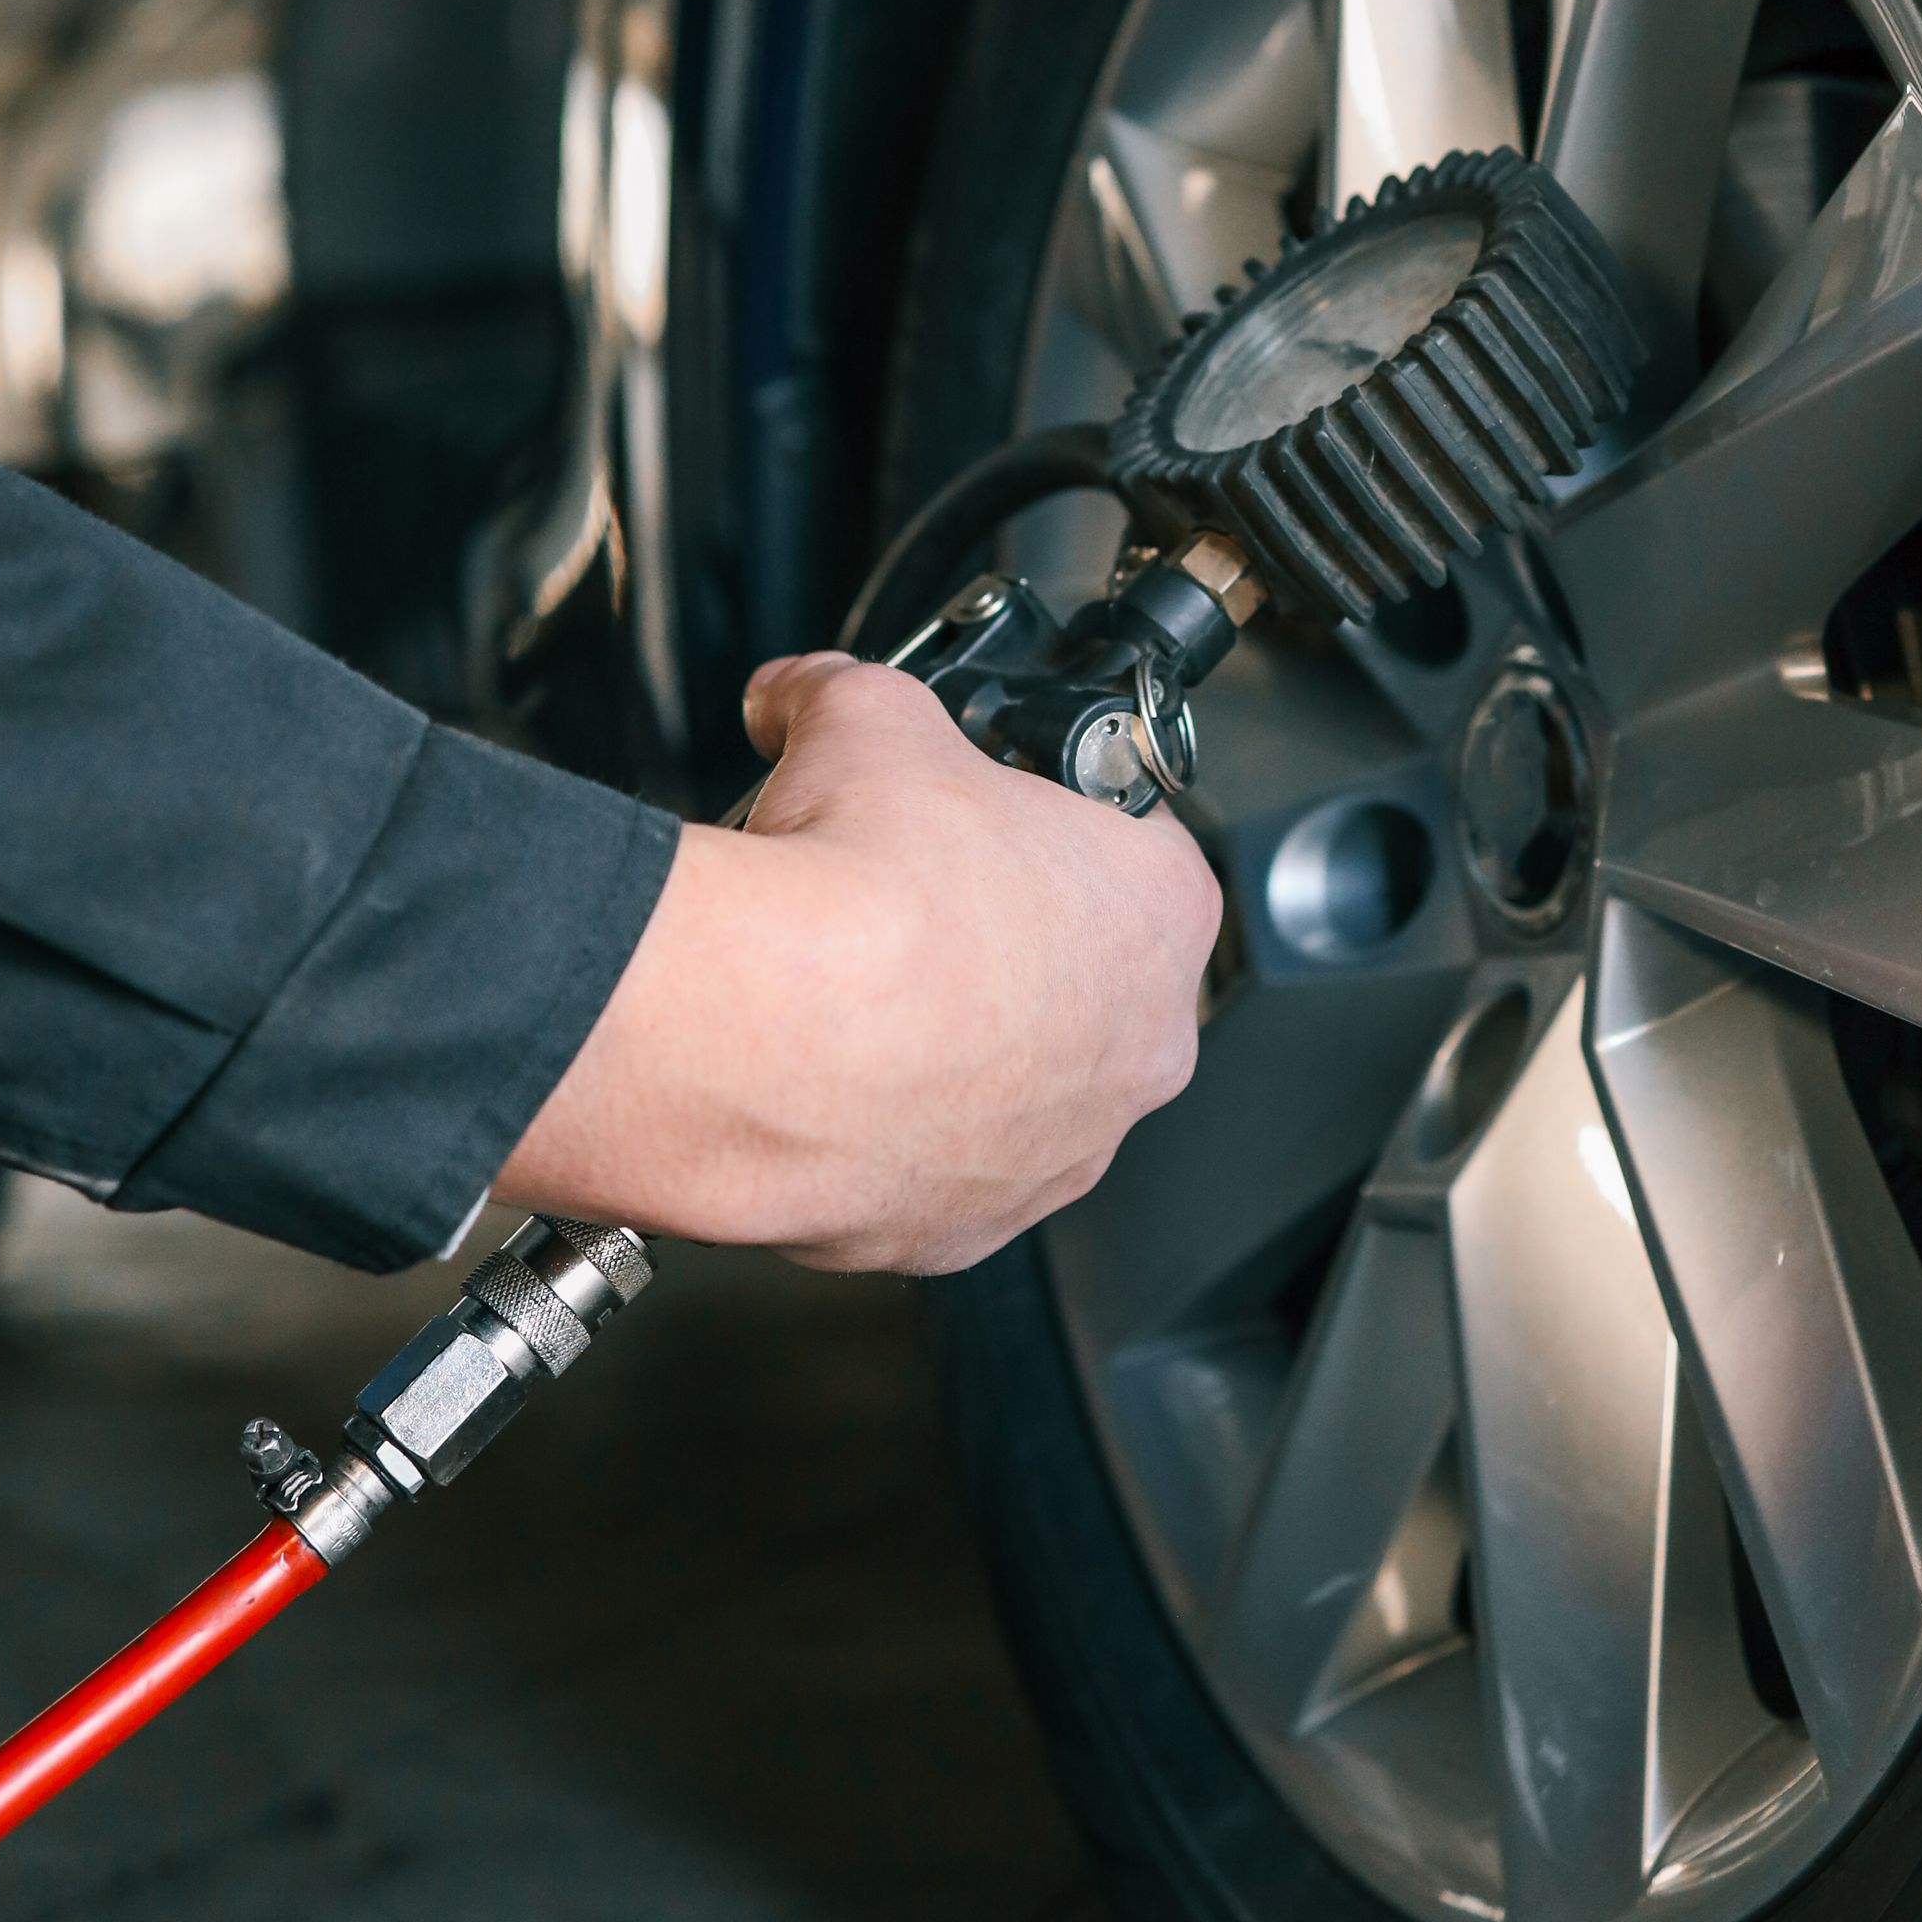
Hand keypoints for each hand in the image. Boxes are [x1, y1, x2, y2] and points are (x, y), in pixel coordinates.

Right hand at [496, 652, 1219, 1271]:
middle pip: (1083, 978)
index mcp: (1160, 910)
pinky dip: (888, 1131)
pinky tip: (827, 1081)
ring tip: (858, 997)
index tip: (987, 818)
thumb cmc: (857, 894)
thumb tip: (800, 694)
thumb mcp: (862, 718)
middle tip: (910, 905)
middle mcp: (1139, 1047)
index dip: (1050, 821)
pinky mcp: (965, 1229)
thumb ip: (843, 692)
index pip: (1134, 848)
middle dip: (1003, 942)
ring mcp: (1059, 1152)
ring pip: (1017, 1087)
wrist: (761, 1039)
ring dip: (954, 1047)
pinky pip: (938, 1169)